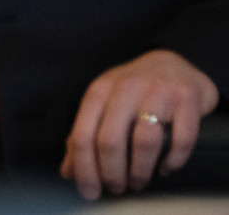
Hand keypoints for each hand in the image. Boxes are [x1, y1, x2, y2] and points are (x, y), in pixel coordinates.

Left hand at [61, 49, 219, 199]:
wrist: (174, 64)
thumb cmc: (133, 91)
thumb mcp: (103, 104)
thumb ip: (84, 136)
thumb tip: (68, 171)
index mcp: (98, 91)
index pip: (82, 136)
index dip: (84, 169)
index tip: (91, 191)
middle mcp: (125, 88)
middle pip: (110, 141)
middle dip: (112, 174)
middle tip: (117, 188)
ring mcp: (157, 92)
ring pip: (143, 141)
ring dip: (140, 171)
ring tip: (138, 182)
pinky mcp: (186, 99)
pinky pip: (181, 139)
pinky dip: (173, 160)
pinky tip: (166, 168)